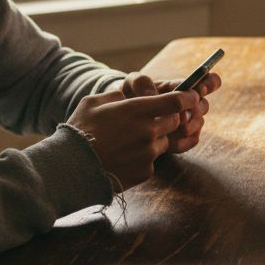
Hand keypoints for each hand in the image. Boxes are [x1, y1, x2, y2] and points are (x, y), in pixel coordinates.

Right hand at [67, 89, 199, 189]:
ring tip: (129, 142)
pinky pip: (153, 161)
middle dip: (170, 118)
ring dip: (154, 139)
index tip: (192, 96)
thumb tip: (128, 94)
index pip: (176, 101)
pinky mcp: (146, 171)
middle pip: (176, 121)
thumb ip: (116, 95)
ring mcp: (149, 153)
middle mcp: (148, 131)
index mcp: (137, 110)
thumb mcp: (93, 103)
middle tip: (153, 120)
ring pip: (164, 142)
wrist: (71, 169)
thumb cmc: (79, 131)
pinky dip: (143, 158)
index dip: (188, 97)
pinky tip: (124, 158)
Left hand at [120, 70, 221, 153]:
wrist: (124, 118)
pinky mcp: (184, 139)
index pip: (209, 81)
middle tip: (182, 115)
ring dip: (190, 126)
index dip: (210, 83)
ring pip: (200, 123)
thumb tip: (154, 95)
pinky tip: (169, 143)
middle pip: (204, 105)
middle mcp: (190, 104)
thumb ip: (142, 83)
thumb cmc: (131, 96)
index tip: (200, 88)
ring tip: (176, 129)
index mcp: (181, 87)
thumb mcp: (132, 83)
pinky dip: (183, 142)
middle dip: (196, 110)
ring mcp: (189, 122)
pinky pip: (192, 141)